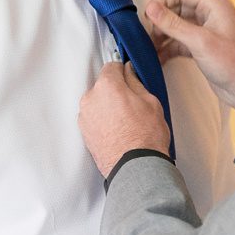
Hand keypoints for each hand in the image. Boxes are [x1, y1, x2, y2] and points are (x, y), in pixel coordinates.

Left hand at [78, 62, 170, 176]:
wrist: (135, 167)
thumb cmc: (145, 136)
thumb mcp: (151, 102)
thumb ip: (136, 83)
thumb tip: (129, 73)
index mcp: (107, 86)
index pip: (111, 67)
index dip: (123, 71)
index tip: (130, 77)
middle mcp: (90, 98)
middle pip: (103, 86)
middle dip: (116, 91)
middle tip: (134, 105)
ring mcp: (85, 116)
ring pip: (98, 103)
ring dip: (109, 107)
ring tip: (127, 122)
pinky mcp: (84, 132)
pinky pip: (94, 118)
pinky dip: (104, 121)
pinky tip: (119, 131)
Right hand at [141, 0, 234, 120]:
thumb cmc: (233, 64)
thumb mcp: (200, 41)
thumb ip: (173, 24)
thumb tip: (151, 8)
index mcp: (215, 6)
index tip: (149, 14)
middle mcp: (210, 15)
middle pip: (177, 8)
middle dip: (161, 20)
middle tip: (149, 34)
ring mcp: (206, 32)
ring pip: (177, 26)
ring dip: (162, 35)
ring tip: (150, 48)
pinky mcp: (202, 48)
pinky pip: (180, 42)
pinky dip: (169, 48)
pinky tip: (158, 58)